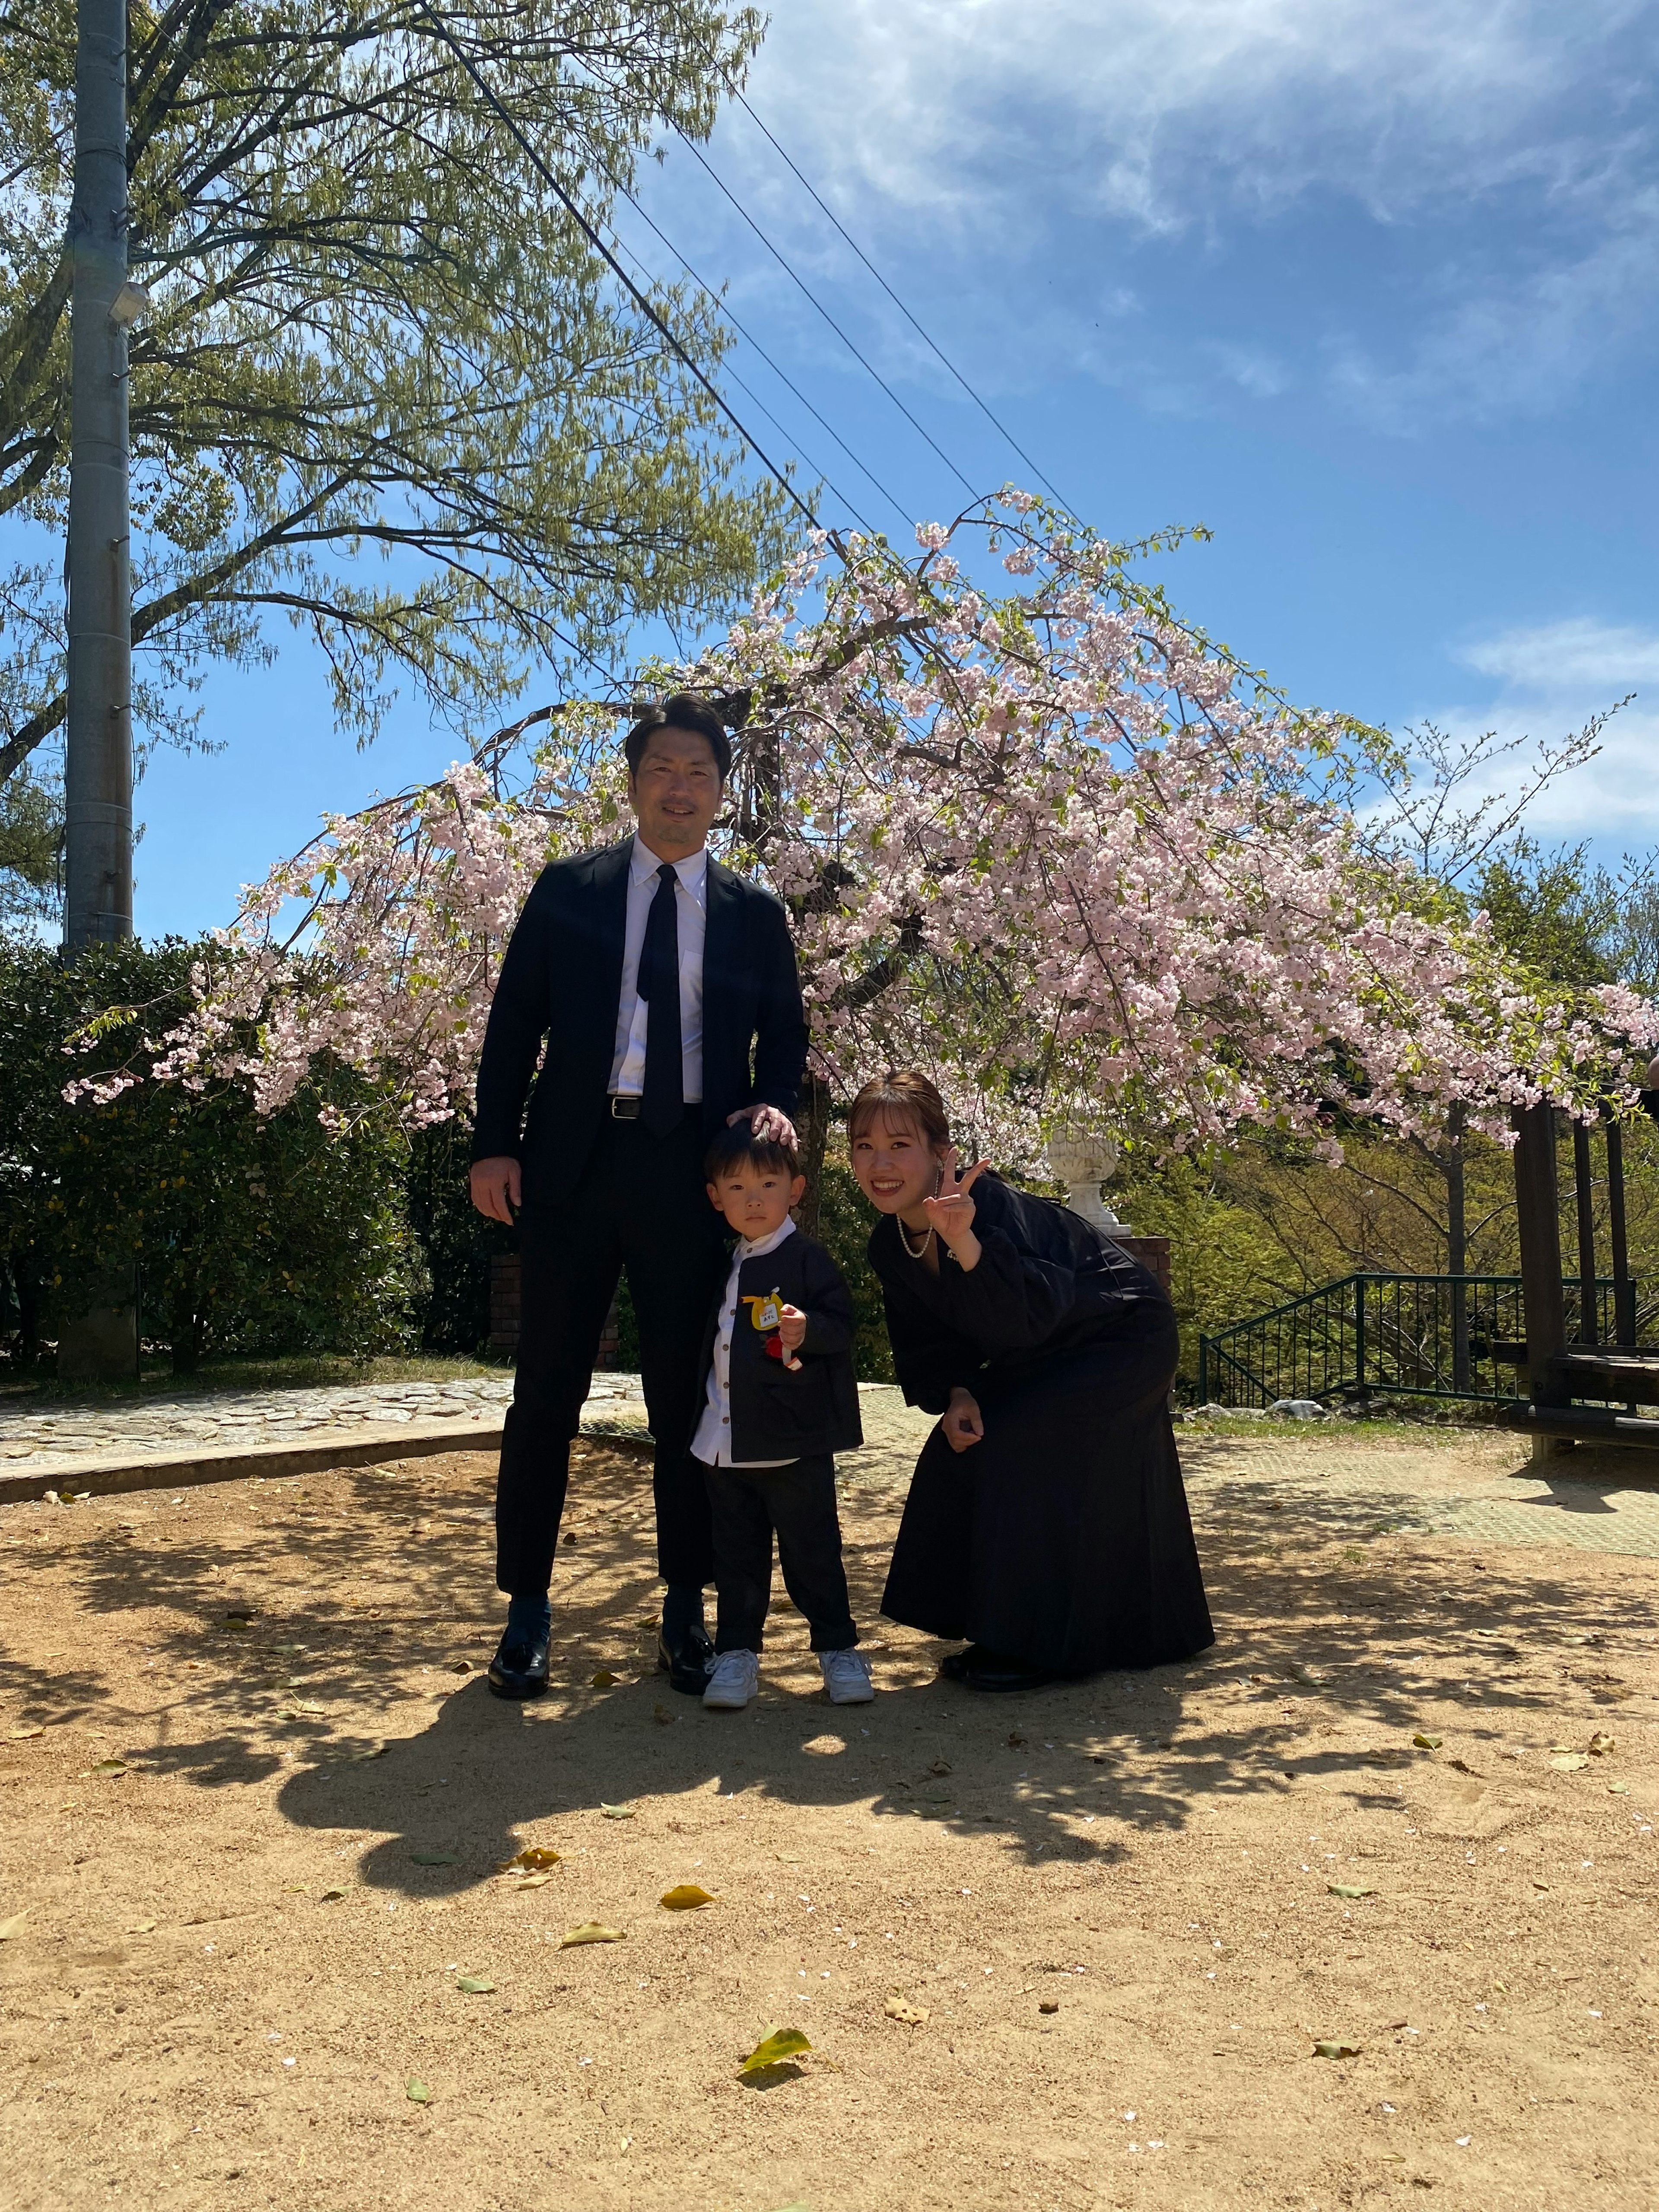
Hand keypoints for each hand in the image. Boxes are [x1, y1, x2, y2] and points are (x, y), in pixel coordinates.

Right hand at [469, 1155, 520, 1223]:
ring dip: (489, 1213)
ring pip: (480, 1205)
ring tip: (498, 1215)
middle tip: (505, 1219)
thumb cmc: (506, 1159)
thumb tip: (517, 1204)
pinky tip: (488, 1209)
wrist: (491, 1147)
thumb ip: (515, 1189)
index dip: (505, 1215)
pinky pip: (474, 1199)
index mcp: (494, 1182)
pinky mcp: (471, 1182)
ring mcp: (475, 1184)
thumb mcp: (515, 1172)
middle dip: (497, 1216)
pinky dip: (480, 1206)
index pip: (499, 1204)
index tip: (510, 1221)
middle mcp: (482, 1184)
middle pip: (488, 1207)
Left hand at [728, 1101, 797, 1146]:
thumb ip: (736, 1117)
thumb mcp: (745, 1113)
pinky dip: (794, 1142)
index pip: (759, 1114)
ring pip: (786, 1126)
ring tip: (782, 1143)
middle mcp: (774, 1114)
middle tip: (772, 1138)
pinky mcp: (790, 1127)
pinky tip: (794, 1150)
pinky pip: (793, 1134)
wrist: (769, 1112)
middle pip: (775, 1120)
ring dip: (785, 1134)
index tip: (754, 1130)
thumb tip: (730, 1123)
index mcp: (762, 1109)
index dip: (757, 1121)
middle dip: (774, 1129)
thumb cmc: (755, 1115)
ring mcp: (783, 1120)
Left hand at [777, 1301, 806, 1350]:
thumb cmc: (792, 1318)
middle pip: (795, 1330)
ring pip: (792, 1338)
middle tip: (780, 1323)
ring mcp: (800, 1337)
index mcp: (801, 1319)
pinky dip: (785, 1341)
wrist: (798, 1326)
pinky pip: (790, 1345)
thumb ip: (786, 1308)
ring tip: (781, 1330)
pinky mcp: (796, 1344)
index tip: (782, 1318)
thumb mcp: (790, 1310)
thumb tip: (782, 1310)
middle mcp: (802, 1328)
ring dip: (784, 1334)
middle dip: (785, 1327)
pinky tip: (783, 1336)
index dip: (789, 1319)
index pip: (798, 1320)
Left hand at [923, 1148, 989, 1264]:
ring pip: (958, 1196)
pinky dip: (952, 1207)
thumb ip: (928, 1205)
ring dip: (947, 1202)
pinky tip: (947, 1211)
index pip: (950, 1171)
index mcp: (949, 1188)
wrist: (949, 1232)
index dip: (951, 1160)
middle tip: (987, 1159)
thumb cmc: (941, 1219)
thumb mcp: (930, 1212)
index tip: (954, 1149)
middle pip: (970, 1177)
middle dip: (978, 1167)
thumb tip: (929, 1199)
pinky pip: (961, 1205)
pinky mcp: (970, 1208)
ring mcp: (966, 1200)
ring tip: (941, 1209)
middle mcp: (960, 1191)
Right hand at [943, 1386, 984, 1452]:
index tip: (979, 1436)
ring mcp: (947, 1432)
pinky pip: (956, 1446)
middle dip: (969, 1441)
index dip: (967, 1438)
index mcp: (950, 1418)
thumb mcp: (973, 1409)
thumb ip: (977, 1421)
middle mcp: (946, 1426)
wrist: (959, 1400)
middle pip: (955, 1441)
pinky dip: (964, 1444)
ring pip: (955, 1446)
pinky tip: (970, 1436)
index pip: (955, 1433)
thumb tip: (980, 1434)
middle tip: (979, 1435)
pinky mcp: (950, 1435)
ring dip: (967, 1444)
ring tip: (974, 1434)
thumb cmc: (966, 1402)